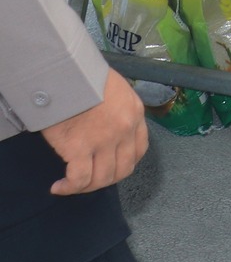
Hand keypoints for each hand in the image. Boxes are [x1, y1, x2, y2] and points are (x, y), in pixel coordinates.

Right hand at [44, 71, 147, 195]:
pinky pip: (80, 178)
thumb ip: (118, 110)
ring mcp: (104, 141)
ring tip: (71, 185)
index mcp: (135, 113)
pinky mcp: (79, 148)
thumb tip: (107, 126)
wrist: (66, 73)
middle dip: (106, 179)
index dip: (125, 163)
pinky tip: (59, 187)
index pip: (139, 149)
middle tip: (89, 179)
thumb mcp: (115, 89)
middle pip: (123, 169)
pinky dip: (70, 188)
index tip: (110, 166)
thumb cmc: (85, 77)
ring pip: (103, 178)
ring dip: (87, 187)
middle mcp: (125, 130)